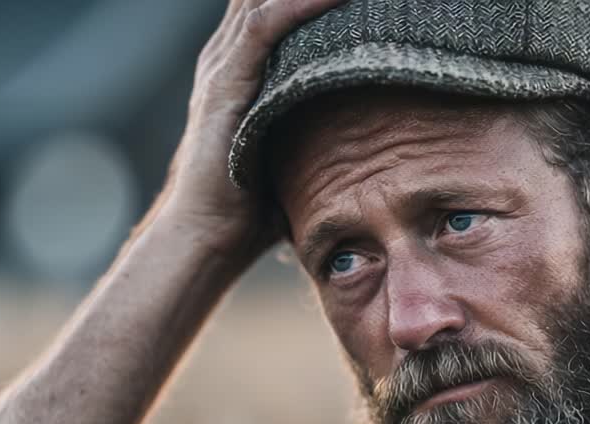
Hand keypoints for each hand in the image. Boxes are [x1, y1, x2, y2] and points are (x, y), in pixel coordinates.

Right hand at [150, 0, 344, 262]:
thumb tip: (382, 132)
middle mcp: (229, 54)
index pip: (274, 5)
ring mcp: (225, 66)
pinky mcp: (226, 85)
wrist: (207, 234)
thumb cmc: (254, 202)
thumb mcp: (296, 145)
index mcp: (244, 63)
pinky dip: (298, 5)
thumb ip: (323, 121)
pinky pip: (262, 26)